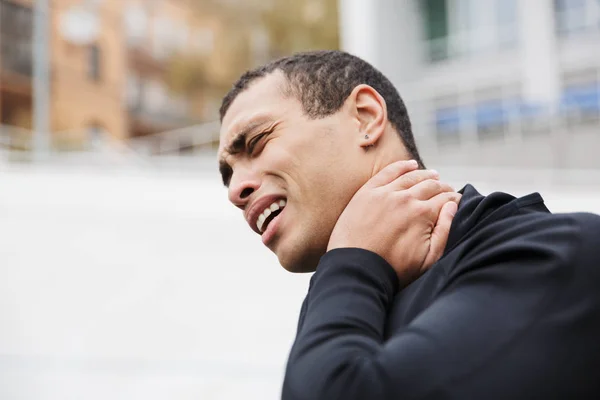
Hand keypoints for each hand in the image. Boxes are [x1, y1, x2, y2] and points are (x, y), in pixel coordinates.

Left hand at [327, 160, 460, 285]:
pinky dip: (401, 166)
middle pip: (430, 185)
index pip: (445, 199)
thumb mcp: (428, 259)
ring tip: (434, 175)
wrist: (356, 269)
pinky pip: (387, 173)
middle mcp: (405, 198)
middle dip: (442, 187)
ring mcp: (385, 193)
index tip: (457, 200)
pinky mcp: (367, 193)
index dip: (454, 199)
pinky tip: (411, 164)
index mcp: (422, 214)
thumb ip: (444, 230)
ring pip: (411, 177)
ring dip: (425, 175)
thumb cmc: (393, 269)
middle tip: (447, 189)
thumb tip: (452, 206)